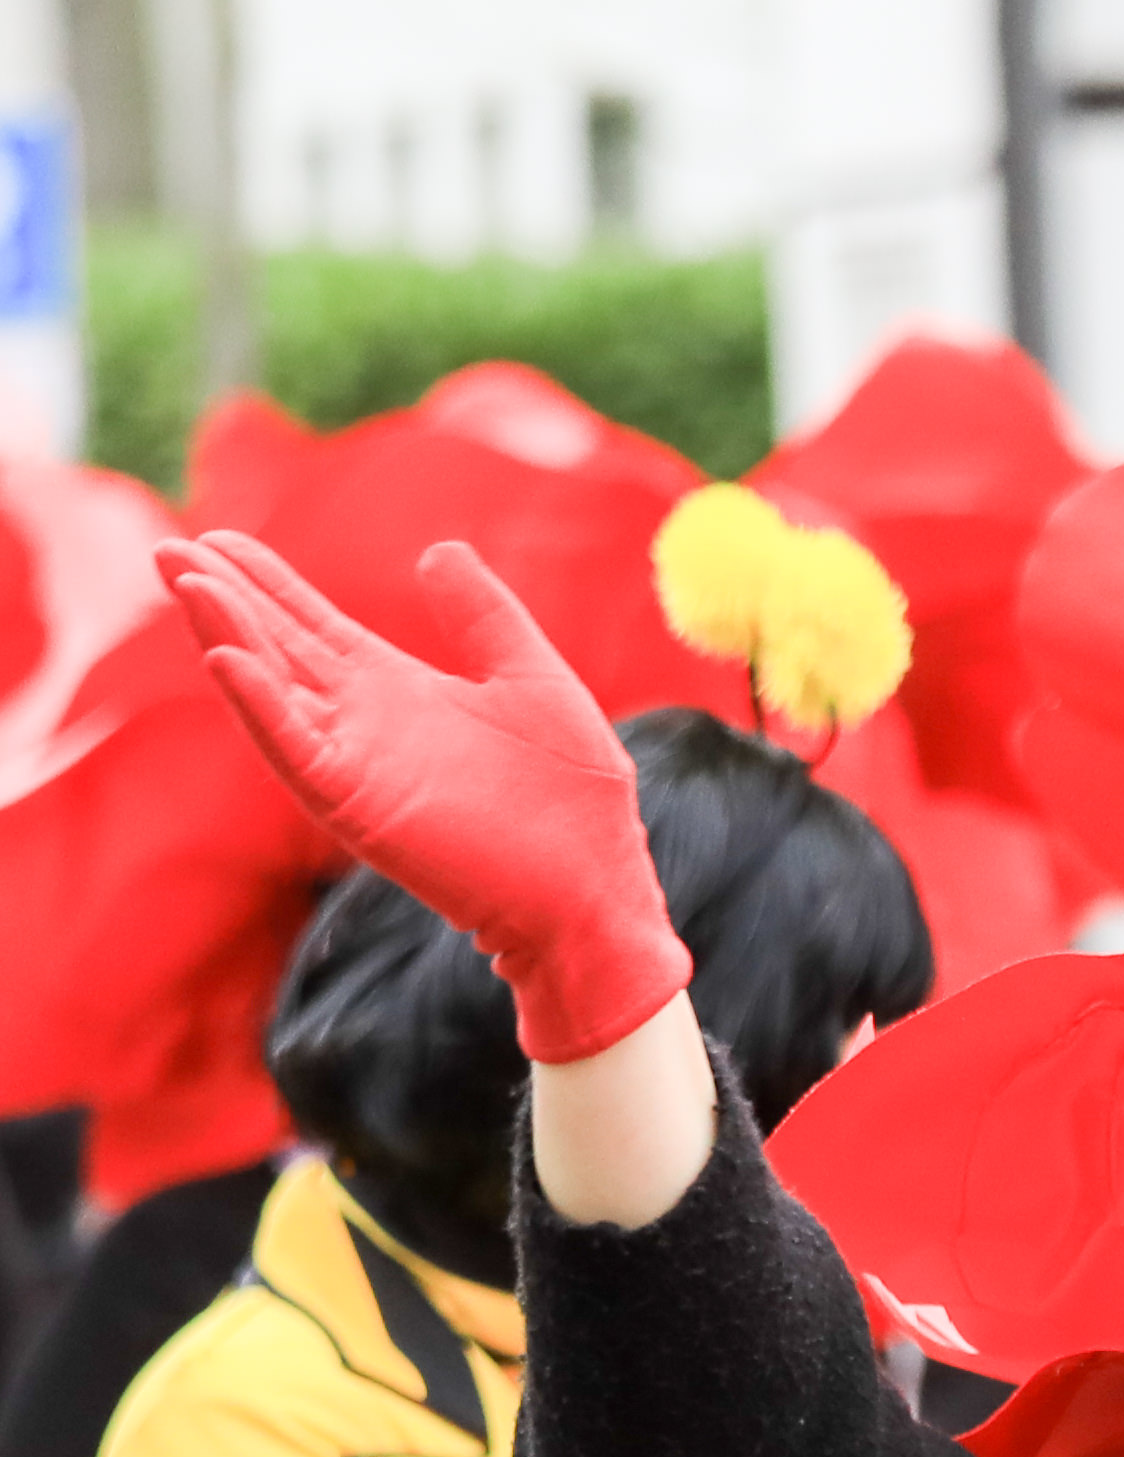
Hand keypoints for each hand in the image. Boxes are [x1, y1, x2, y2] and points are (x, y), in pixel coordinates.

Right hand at [158, 530, 684, 1063]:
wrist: (598, 895)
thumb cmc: (578, 803)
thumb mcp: (534, 682)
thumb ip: (484, 618)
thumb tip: (438, 550)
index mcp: (399, 692)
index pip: (314, 627)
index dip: (268, 583)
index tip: (222, 537)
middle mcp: (363, 726)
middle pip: (275, 649)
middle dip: (223, 598)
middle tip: (169, 547)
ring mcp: (355, 767)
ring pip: (270, 692)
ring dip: (227, 636)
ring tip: (189, 582)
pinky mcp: (359, 809)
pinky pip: (294, 751)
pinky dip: (258, 705)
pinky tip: (225, 658)